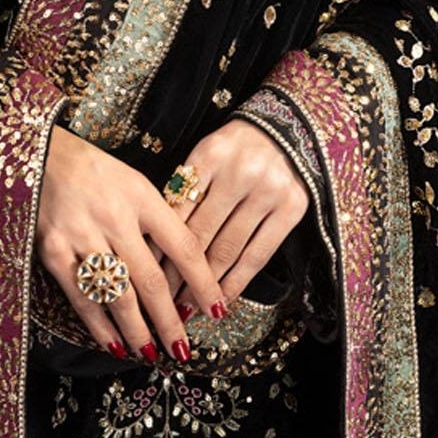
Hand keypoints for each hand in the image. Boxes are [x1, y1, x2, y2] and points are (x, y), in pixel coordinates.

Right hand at [36, 123, 230, 364]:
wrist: (40, 153)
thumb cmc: (94, 171)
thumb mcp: (134, 183)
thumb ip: (157, 221)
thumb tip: (183, 270)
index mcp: (142, 196)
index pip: (183, 246)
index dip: (203, 283)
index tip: (216, 311)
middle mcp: (115, 216)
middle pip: (151, 279)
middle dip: (170, 321)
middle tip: (183, 351)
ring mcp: (82, 235)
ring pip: (118, 295)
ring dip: (138, 331)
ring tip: (152, 354)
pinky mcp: (53, 250)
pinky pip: (81, 298)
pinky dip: (100, 326)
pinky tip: (114, 344)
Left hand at [150, 119, 310, 308]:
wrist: (288, 129)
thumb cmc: (236, 148)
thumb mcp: (207, 154)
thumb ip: (186, 190)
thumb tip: (155, 243)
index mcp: (210, 154)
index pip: (177, 211)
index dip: (159, 247)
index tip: (145, 275)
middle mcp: (240, 172)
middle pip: (200, 234)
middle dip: (177, 273)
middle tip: (160, 302)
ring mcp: (268, 191)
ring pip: (228, 249)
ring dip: (205, 285)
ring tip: (187, 307)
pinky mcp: (292, 209)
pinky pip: (258, 254)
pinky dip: (238, 281)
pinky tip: (222, 299)